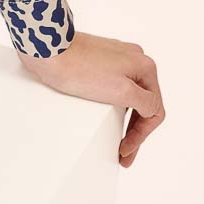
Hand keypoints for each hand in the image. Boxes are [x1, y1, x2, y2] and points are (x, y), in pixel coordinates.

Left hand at [16, 31, 164, 167]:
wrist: (48, 50)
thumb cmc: (80, 69)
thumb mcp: (122, 92)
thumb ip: (146, 103)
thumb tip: (152, 110)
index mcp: (144, 65)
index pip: (155, 109)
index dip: (142, 135)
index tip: (126, 150)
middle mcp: (133, 58)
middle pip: (143, 103)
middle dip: (135, 131)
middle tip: (123, 153)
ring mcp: (115, 58)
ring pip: (129, 96)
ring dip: (125, 120)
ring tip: (116, 140)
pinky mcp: (98, 60)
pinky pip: (114, 87)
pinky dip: (113, 106)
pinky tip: (106, 118)